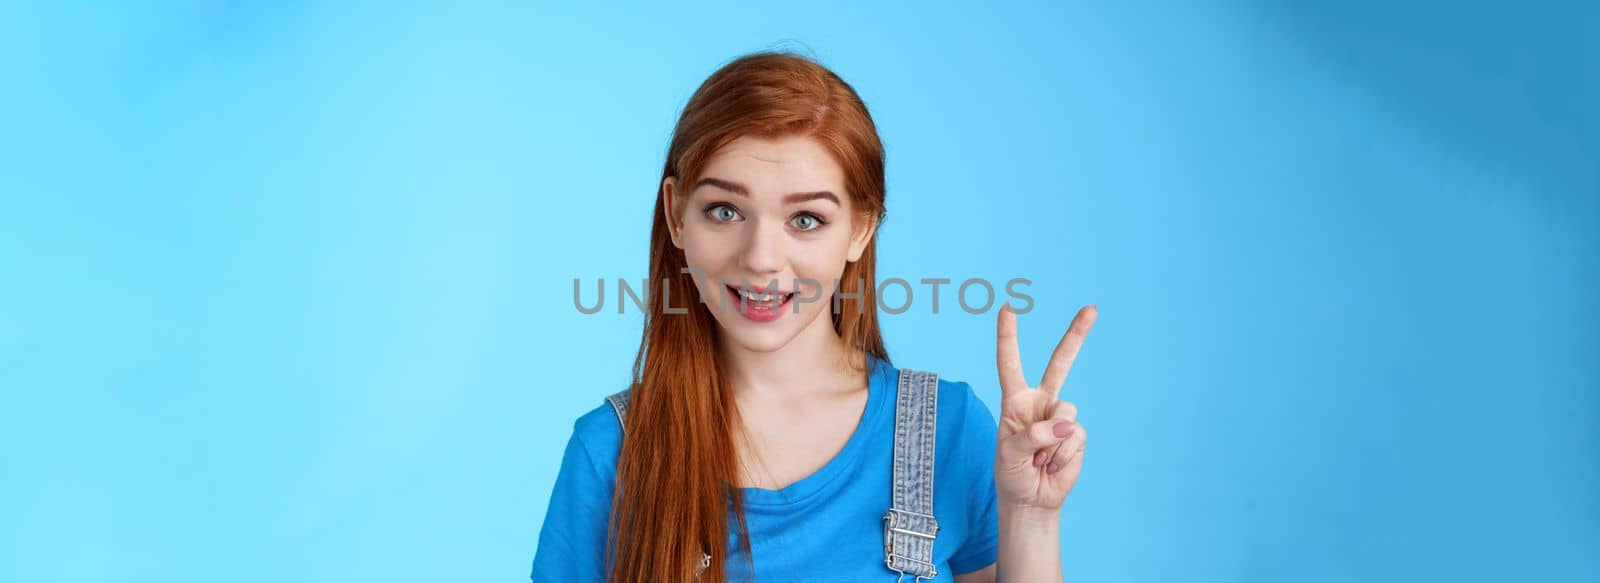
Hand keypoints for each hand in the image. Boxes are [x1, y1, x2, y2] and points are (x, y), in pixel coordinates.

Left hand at [993, 303, 1097, 512]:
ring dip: (1051, 442)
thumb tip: (1066, 424)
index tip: (1008, 308)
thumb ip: (1033, 436)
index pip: (1010, 363)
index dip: (1008, 336)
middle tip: (1091, 309)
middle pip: (1060, 364)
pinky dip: (1062, 455)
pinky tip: (1052, 465)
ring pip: (1065, 413)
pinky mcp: (1077, 434)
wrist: (1031, 499)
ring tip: (1039, 459)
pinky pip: (1075, 436)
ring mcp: (1061, 417)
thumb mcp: (1009, 454)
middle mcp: (1040, 402)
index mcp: (1015, 400)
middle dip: (1076, 335)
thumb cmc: (1012, 473)